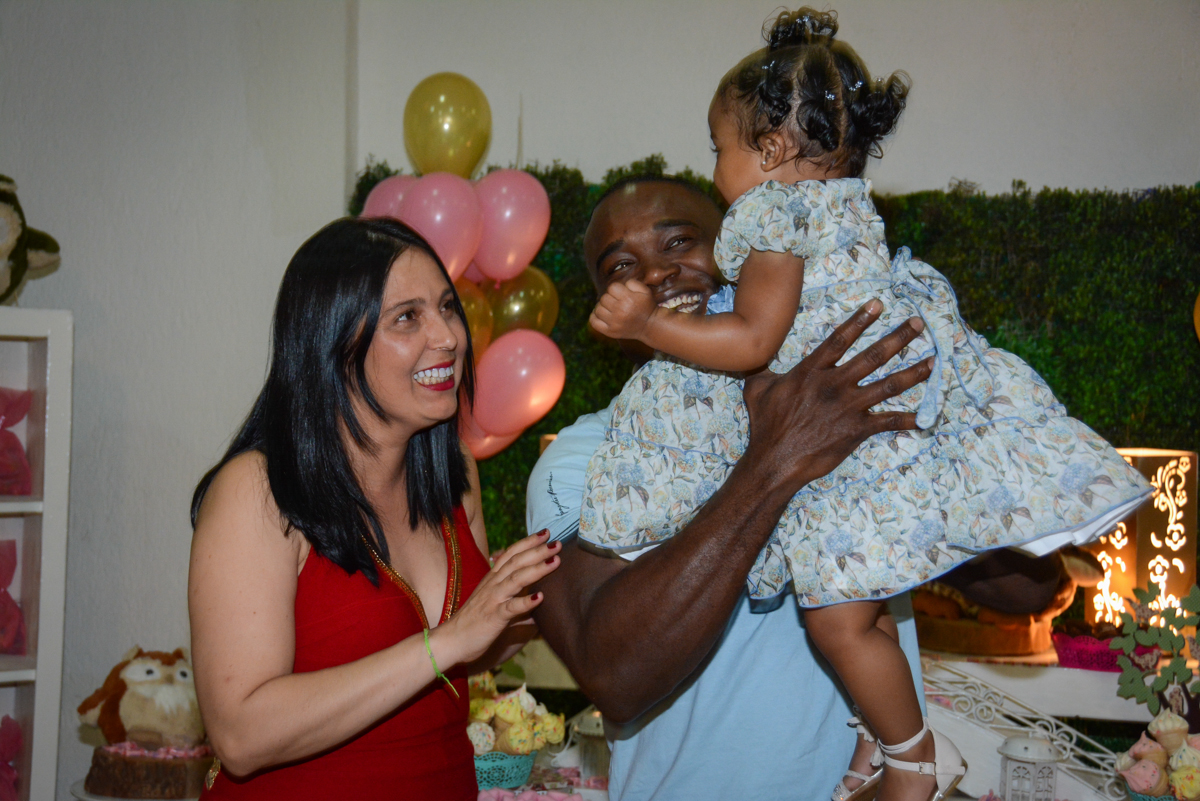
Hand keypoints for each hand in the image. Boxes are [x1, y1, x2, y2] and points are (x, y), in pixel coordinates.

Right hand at [434, 531, 559, 666]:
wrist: (451, 641)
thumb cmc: (474, 623)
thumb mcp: (494, 605)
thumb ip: (515, 599)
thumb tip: (537, 599)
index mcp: (492, 579)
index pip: (511, 554)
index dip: (528, 542)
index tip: (546, 533)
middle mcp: (493, 585)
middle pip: (516, 562)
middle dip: (537, 550)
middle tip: (557, 542)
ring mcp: (493, 599)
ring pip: (516, 579)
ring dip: (537, 569)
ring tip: (555, 561)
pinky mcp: (493, 617)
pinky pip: (511, 608)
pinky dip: (526, 602)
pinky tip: (541, 598)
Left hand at [589, 279, 656, 340]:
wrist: (650, 326)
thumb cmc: (646, 306)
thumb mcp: (645, 290)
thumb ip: (632, 283)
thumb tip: (619, 285)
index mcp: (628, 299)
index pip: (612, 287)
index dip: (616, 288)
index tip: (621, 294)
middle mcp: (620, 311)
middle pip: (604, 298)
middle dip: (610, 297)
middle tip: (617, 302)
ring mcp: (614, 323)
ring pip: (598, 309)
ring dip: (602, 306)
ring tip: (610, 308)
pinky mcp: (610, 332)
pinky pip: (594, 322)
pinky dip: (595, 316)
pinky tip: (602, 314)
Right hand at [741, 300, 932, 493]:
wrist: (775, 460)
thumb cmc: (765, 425)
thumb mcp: (756, 389)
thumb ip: (762, 369)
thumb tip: (753, 355)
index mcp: (811, 371)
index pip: (840, 339)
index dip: (860, 320)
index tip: (879, 304)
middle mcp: (835, 384)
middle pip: (873, 356)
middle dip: (899, 338)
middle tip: (919, 323)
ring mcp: (849, 407)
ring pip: (889, 385)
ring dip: (914, 372)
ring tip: (934, 360)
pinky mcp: (857, 430)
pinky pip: (888, 422)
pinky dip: (908, 420)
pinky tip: (926, 417)